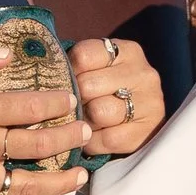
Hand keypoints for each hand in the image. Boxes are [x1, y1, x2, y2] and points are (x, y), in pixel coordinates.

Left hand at [68, 34, 161, 159]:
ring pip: (99, 112)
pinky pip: (106, 139)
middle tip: (72, 106)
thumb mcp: (98, 68)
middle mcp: (144, 74)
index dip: (69, 71)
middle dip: (75, 99)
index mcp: (128, 52)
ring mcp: (149, 104)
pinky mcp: (145, 132)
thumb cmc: (108, 91)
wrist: (138, 121)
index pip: (84, 56)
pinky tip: (92, 137)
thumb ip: (78, 65)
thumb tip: (46, 73)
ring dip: (84, 121)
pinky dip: (92, 142)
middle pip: (88, 85)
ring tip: (83, 121)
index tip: (67, 81)